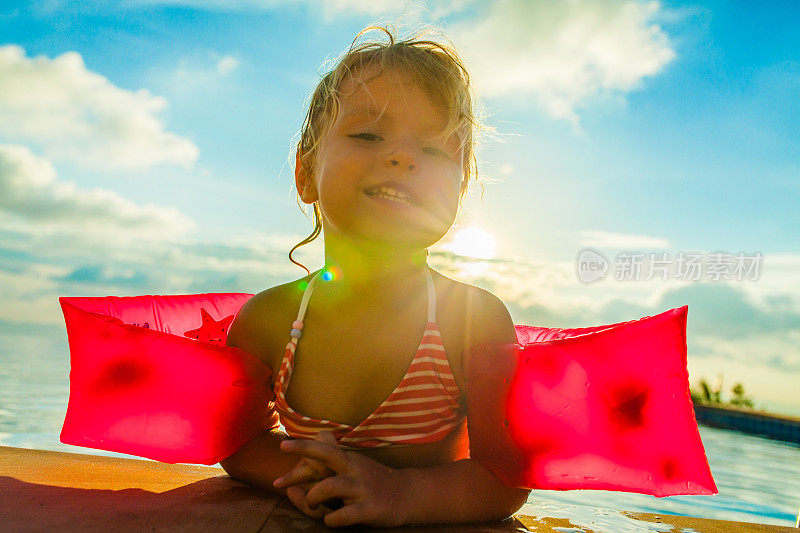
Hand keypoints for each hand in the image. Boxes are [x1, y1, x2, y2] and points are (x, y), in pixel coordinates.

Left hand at [274, 431, 408, 526]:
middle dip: (305, 452)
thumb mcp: (355, 464)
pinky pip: (343, 515)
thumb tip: (312, 442)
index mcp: (349, 460)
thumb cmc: (373, 481)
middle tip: (283, 455)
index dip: (303, 446)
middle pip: (327, 456)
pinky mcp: (369, 509)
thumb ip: (333, 456)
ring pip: (329, 487)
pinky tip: (332, 519)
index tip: (283, 446)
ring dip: (313, 498)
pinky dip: (331, 520)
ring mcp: (361, 489)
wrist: (408, 494)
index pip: (325, 447)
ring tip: (314, 506)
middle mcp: (354, 470)